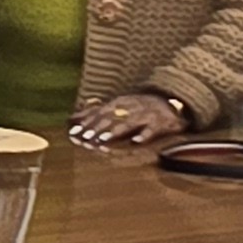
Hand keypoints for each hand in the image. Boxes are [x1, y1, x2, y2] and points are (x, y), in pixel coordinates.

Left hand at [73, 91, 188, 147]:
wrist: (171, 101)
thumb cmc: (138, 107)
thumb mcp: (116, 106)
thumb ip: (95, 113)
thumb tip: (71, 119)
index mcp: (118, 103)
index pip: (98, 113)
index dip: (85, 123)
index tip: (73, 134)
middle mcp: (130, 107)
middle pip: (110, 117)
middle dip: (96, 128)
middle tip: (84, 139)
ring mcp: (145, 114)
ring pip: (128, 122)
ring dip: (115, 131)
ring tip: (102, 140)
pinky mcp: (160, 122)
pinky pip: (152, 128)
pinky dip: (144, 134)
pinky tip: (136, 141)